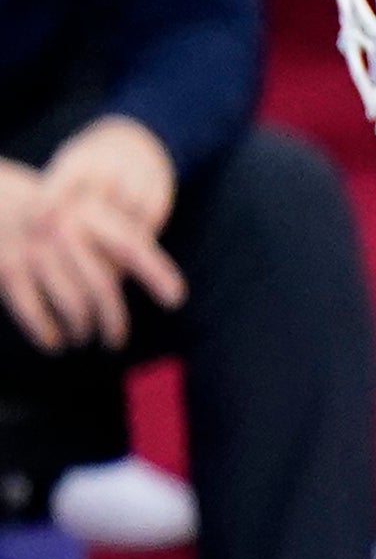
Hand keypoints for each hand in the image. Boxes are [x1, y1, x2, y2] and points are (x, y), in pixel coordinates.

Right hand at [0, 127, 183, 352]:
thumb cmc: (62, 218)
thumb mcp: (93, 217)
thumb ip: (126, 248)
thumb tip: (173, 296)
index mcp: (91, 215)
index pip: (131, 246)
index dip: (157, 272)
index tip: (176, 300)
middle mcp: (63, 229)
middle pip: (102, 286)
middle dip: (113, 321)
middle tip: (115, 340)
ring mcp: (34, 249)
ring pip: (72, 304)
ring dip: (82, 330)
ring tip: (85, 338)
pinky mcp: (7, 267)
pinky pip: (32, 310)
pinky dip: (46, 332)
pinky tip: (56, 344)